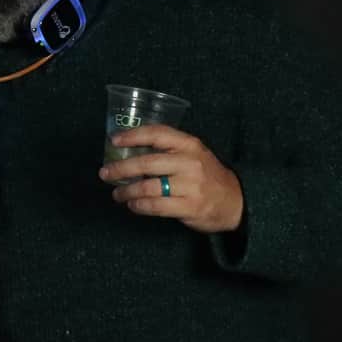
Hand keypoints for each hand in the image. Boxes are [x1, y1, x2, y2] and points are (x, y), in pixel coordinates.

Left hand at [99, 124, 242, 233]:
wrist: (236, 200)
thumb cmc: (206, 175)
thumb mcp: (194, 154)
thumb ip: (168, 150)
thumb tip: (129, 151)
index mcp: (190, 145)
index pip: (157, 134)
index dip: (133, 135)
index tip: (114, 140)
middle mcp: (190, 163)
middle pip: (147, 163)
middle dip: (120, 169)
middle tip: (105, 174)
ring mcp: (190, 186)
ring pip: (147, 187)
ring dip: (126, 191)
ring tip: (117, 193)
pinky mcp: (190, 207)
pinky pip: (155, 206)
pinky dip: (138, 205)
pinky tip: (132, 204)